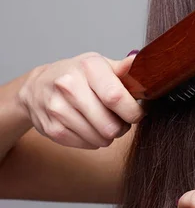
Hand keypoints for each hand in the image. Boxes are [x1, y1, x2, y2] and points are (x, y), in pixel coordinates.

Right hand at [17, 51, 144, 148]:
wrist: (37, 86)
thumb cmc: (77, 75)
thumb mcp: (100, 65)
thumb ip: (124, 69)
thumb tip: (144, 63)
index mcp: (88, 67)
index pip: (116, 97)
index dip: (132, 111)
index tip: (137, 113)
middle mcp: (69, 85)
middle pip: (109, 124)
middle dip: (123, 127)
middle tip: (122, 121)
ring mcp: (57, 108)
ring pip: (99, 138)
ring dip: (109, 136)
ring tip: (106, 124)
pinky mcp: (51, 128)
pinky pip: (85, 144)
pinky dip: (94, 141)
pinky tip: (91, 129)